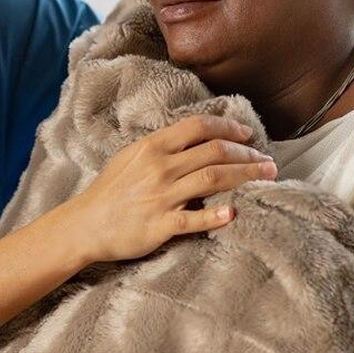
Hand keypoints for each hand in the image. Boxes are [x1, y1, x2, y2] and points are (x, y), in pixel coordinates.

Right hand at [60, 114, 276, 264]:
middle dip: (248, 154)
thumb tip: (195, 140)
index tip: (248, 135)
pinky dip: (216, 216)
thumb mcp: (130, 158)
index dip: (229, 128)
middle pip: (214, 152)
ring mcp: (161, 196)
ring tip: (268, 177)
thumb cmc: (108, 191)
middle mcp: (159, 168)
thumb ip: (161, 148)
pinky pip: (194, 219)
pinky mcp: (160, 225)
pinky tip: (235, 213)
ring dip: (246, 176)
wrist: (84, 225)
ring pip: (213, 179)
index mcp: (152, 147)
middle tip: (268, 161)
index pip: (198, 127)